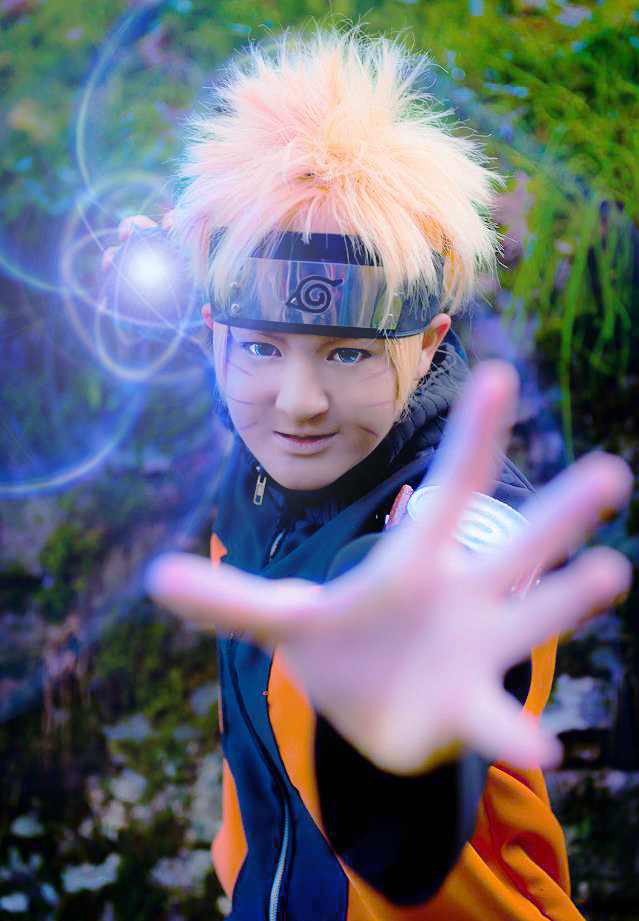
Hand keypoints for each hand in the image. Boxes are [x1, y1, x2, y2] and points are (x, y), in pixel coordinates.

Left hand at [145, 363, 631, 773]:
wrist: (370, 707)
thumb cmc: (340, 644)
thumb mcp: (283, 617)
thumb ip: (228, 599)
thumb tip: (156, 579)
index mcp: (417, 560)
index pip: (448, 487)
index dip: (470, 434)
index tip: (495, 374)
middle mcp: (462, 595)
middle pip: (518, 545)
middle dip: (563, 509)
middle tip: (613, 470)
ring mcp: (474, 650)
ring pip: (533, 615)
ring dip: (571, 596)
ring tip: (612, 572)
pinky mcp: (468, 709)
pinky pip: (498, 718)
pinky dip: (515, 731)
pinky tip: (541, 746)